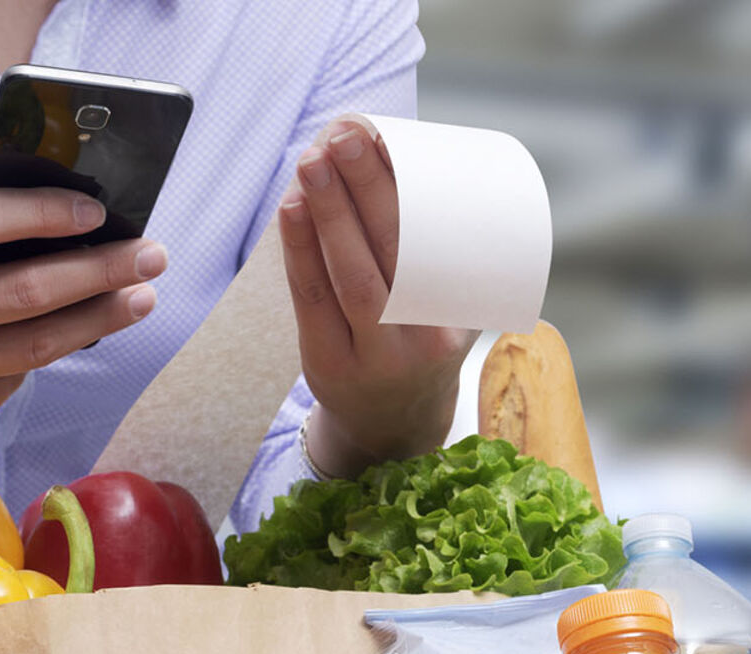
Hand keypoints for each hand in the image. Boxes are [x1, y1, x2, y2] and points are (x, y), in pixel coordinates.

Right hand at [0, 188, 166, 498]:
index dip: (42, 214)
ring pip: (33, 346)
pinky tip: (80, 332)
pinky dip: (49, 353)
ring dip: (98, 319)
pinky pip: (12, 383)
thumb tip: (52, 214)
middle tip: (151, 255)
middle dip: (100, 271)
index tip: (96, 211)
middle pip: (23, 292)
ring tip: (140, 297)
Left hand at [279, 118, 479, 477]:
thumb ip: (429, 249)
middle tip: (346, 135)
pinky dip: (299, 249)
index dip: (406, 189)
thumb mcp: (443, 307)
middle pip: (393, 253)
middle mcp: (422, 338)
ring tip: (313, 161)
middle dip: (366, 188)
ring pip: (351, 275)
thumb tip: (388, 155)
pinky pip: (311, 298)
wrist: (392, 422)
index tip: (387, 138)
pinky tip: (291, 208)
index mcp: (459, 317)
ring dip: (329, 212)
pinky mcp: (327, 361)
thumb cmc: (417, 342)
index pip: (433, 244)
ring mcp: (373, 354)